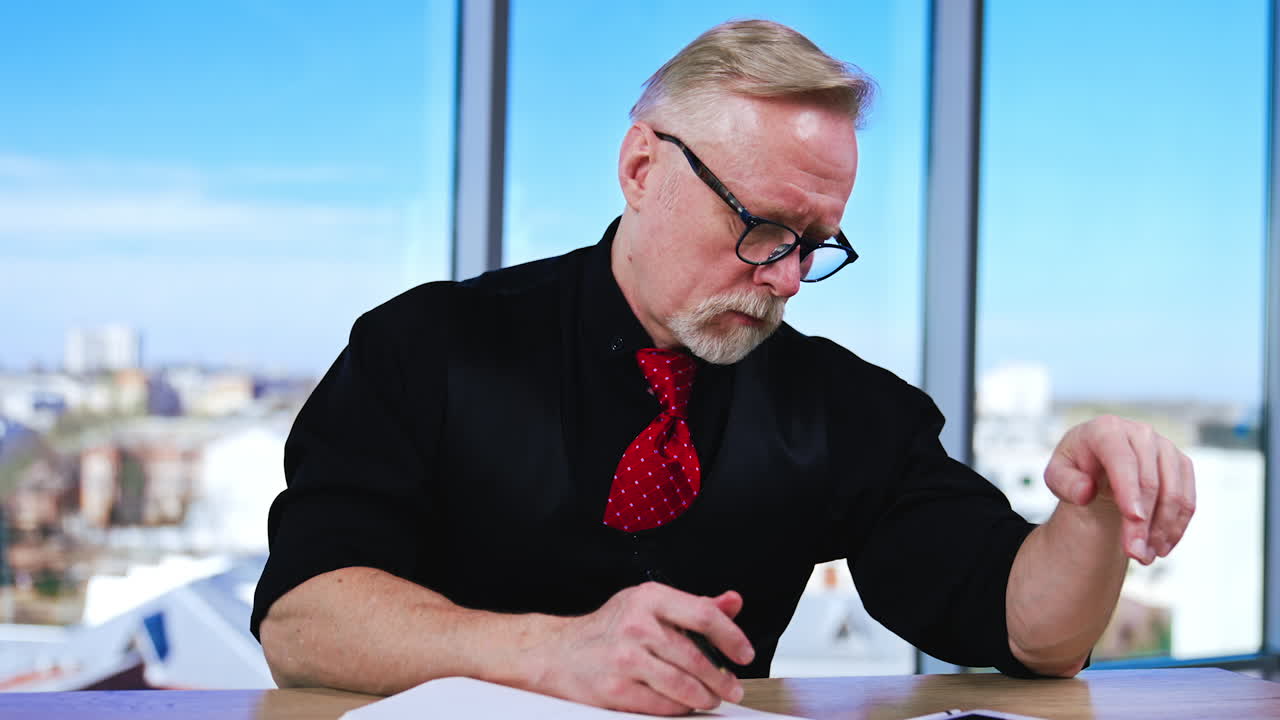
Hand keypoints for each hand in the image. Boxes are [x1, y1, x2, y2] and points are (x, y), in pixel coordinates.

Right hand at [532, 582, 754, 715]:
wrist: (560, 653)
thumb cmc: (611, 628)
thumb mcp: (650, 605)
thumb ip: (694, 606)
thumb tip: (733, 602)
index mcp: (649, 598)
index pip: (704, 614)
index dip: (732, 637)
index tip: (744, 654)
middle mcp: (636, 625)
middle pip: (696, 657)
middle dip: (722, 678)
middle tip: (733, 688)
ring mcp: (624, 657)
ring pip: (682, 685)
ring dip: (704, 697)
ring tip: (711, 698)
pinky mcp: (615, 688)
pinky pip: (661, 704)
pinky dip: (679, 708)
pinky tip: (683, 705)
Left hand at [1044, 415, 1195, 564]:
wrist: (1099, 465)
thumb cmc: (1076, 469)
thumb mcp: (1057, 475)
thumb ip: (1065, 483)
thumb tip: (1085, 492)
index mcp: (1106, 429)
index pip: (1122, 460)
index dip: (1130, 490)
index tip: (1134, 519)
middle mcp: (1140, 433)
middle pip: (1149, 482)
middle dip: (1144, 523)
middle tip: (1134, 554)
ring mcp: (1164, 447)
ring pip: (1174, 493)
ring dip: (1163, 529)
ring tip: (1145, 556)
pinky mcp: (1180, 464)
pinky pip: (1187, 499)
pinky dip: (1176, 526)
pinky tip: (1161, 547)